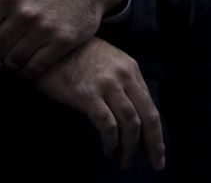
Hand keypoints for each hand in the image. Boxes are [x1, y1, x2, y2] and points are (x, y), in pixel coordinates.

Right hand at [32, 38, 164, 169]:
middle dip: (154, 143)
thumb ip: (123, 86)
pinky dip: (111, 141)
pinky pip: (107, 124)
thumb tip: (134, 117)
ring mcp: (106, 85)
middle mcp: (124, 76)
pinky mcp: (87, 95)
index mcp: (131, 70)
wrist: (52, 46)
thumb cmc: (78, 58)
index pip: (151, 107)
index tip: (158, 151)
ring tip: (125, 160)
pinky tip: (108, 149)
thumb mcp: (109, 64)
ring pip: (130, 123)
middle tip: (156, 164)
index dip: (157, 133)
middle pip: (147, 116)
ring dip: (130, 147)